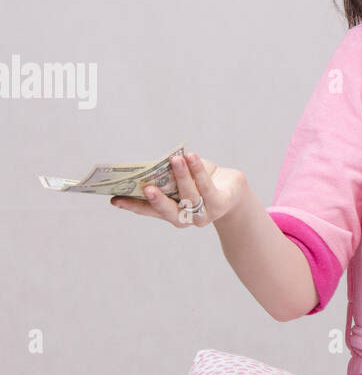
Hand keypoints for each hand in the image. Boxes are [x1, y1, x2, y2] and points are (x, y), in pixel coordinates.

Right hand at [109, 152, 246, 227]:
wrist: (232, 189)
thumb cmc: (201, 181)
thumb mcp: (182, 177)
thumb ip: (168, 175)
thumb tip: (155, 165)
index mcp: (171, 212)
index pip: (148, 211)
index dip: (132, 205)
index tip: (114, 199)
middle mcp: (186, 217)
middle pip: (168, 210)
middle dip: (157, 200)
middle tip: (146, 188)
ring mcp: (204, 214)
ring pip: (189, 196)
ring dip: (181, 177)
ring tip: (174, 160)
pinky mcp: (220, 204)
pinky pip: (207, 187)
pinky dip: (197, 171)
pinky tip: (191, 157)